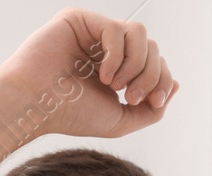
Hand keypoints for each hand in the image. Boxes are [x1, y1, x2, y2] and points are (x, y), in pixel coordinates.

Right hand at [0, 8, 178, 139]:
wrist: (36, 107)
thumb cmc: (72, 115)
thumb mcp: (122, 119)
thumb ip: (151, 108)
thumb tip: (176, 84)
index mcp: (117, 68)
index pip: (156, 63)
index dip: (163, 82)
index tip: (153, 102)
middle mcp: (106, 48)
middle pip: (153, 48)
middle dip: (151, 76)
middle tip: (129, 96)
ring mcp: (93, 31)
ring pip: (141, 35)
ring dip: (136, 65)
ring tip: (115, 85)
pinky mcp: (80, 19)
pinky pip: (117, 30)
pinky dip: (116, 57)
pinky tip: (101, 75)